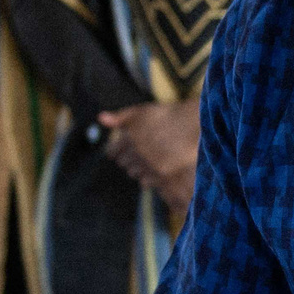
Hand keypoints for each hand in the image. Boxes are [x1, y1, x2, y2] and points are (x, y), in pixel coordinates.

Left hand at [97, 100, 200, 218]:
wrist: (192, 125)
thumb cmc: (166, 116)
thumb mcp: (140, 112)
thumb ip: (120, 117)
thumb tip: (100, 118)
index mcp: (129, 136)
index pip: (112, 152)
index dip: (116, 151)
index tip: (120, 151)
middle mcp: (137, 150)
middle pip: (123, 163)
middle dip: (128, 159)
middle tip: (139, 154)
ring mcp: (149, 163)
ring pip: (133, 173)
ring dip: (137, 168)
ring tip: (148, 160)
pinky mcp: (161, 173)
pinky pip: (145, 181)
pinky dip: (147, 177)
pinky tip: (155, 169)